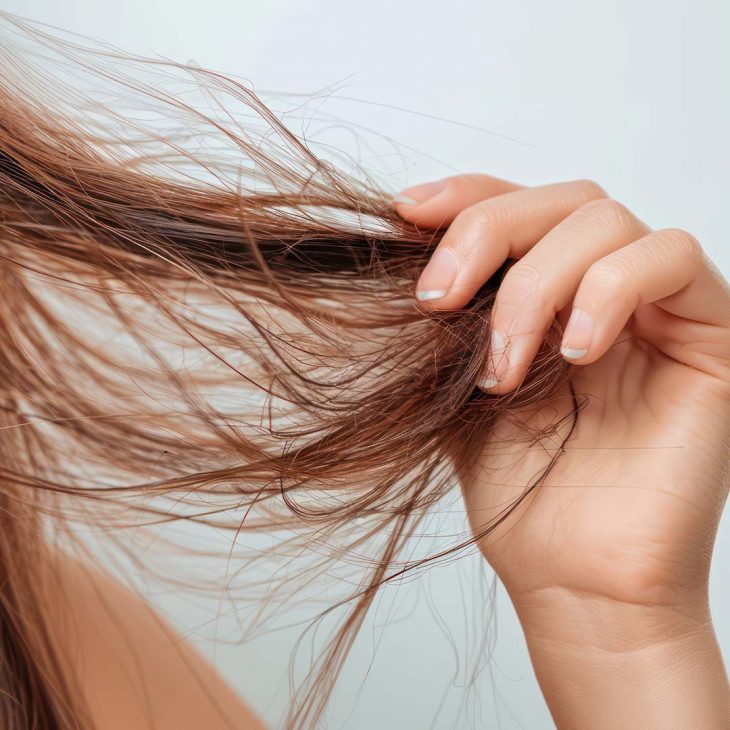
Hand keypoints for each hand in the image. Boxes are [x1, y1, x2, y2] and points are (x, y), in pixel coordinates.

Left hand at [394, 175, 729, 726]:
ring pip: (605, 220)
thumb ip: (445, 316)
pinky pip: (671, 260)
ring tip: (506, 366)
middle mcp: (601, 289)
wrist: (572, 574)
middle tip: (439, 300)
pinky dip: (609, 291)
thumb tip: (404, 242)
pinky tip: (575, 354)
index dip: (464, 195)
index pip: (515, 204)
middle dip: (487, 233)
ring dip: (538, 282)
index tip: (405, 214)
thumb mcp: (454, 383)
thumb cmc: (518, 489)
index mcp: (545, 294)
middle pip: (557, 200)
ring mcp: (653, 308)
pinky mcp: (706, 333)